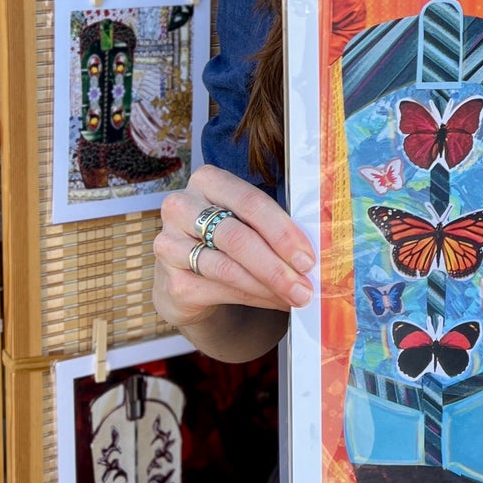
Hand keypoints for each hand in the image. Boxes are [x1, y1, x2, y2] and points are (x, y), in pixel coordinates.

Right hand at [152, 163, 315, 330]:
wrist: (189, 277)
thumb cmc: (227, 240)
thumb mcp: (246, 221)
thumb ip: (272, 228)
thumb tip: (311, 253)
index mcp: (207, 181)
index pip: (251, 203)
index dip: (283, 232)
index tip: (308, 258)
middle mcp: (182, 208)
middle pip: (237, 237)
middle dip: (277, 266)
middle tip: (305, 286)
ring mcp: (170, 245)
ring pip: (229, 269)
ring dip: (269, 286)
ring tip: (296, 297)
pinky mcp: (172, 282)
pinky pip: (221, 291)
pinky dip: (255, 298)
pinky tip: (276, 301)